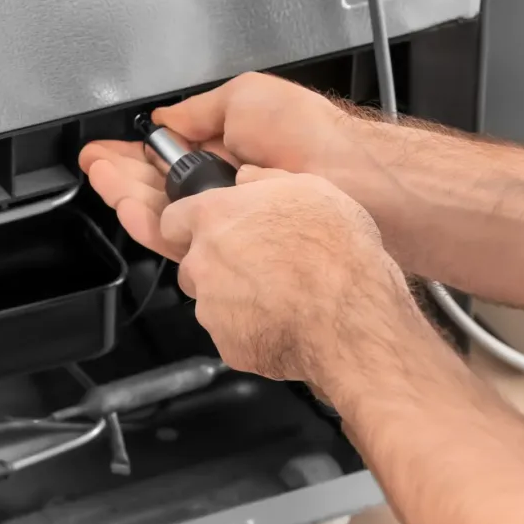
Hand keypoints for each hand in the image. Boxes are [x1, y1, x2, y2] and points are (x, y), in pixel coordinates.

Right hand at [79, 73, 375, 258]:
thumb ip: (198, 111)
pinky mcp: (233, 246)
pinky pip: (182, 239)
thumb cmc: (314, 136)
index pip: (168, 154)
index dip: (134, 153)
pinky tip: (129, 207)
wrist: (349, 177)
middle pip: (159, 186)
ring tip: (104, 181)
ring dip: (128, 196)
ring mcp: (229, 217)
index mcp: (229, 149)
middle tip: (94, 166)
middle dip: (121, 175)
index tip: (106, 150)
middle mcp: (226, 186)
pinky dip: (151, 222)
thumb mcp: (246, 98)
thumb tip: (166, 117)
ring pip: (165, 214)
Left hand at [161, 166, 413, 392]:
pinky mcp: (227, 344)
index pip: (172, 220)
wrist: (350, 316)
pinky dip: (252, 331)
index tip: (211, 230)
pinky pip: (232, 334)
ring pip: (211, 302)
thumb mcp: (310, 188)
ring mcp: (211, 307)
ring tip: (279, 297)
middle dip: (216, 266)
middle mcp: (203, 261)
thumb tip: (246, 178)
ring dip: (234, 299)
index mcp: (215, 217)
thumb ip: (265, 179)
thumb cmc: (336, 249)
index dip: (191, 226)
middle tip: (258, 266)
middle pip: (192, 264)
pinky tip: (286, 322)